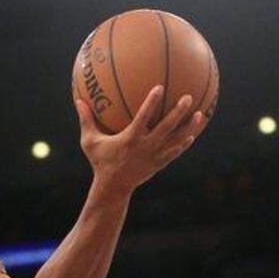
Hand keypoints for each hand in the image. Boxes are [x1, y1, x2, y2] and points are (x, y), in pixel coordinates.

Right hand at [75, 85, 203, 193]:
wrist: (113, 189)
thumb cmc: (101, 163)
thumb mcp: (90, 142)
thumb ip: (86, 120)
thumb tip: (78, 99)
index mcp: (130, 140)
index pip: (143, 118)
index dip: (151, 103)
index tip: (159, 87)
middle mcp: (145, 148)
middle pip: (166, 128)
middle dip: (178, 113)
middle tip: (189, 98)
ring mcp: (154, 157)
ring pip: (175, 141)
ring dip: (188, 128)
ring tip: (201, 115)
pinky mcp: (158, 165)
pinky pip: (174, 153)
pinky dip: (183, 144)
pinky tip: (192, 136)